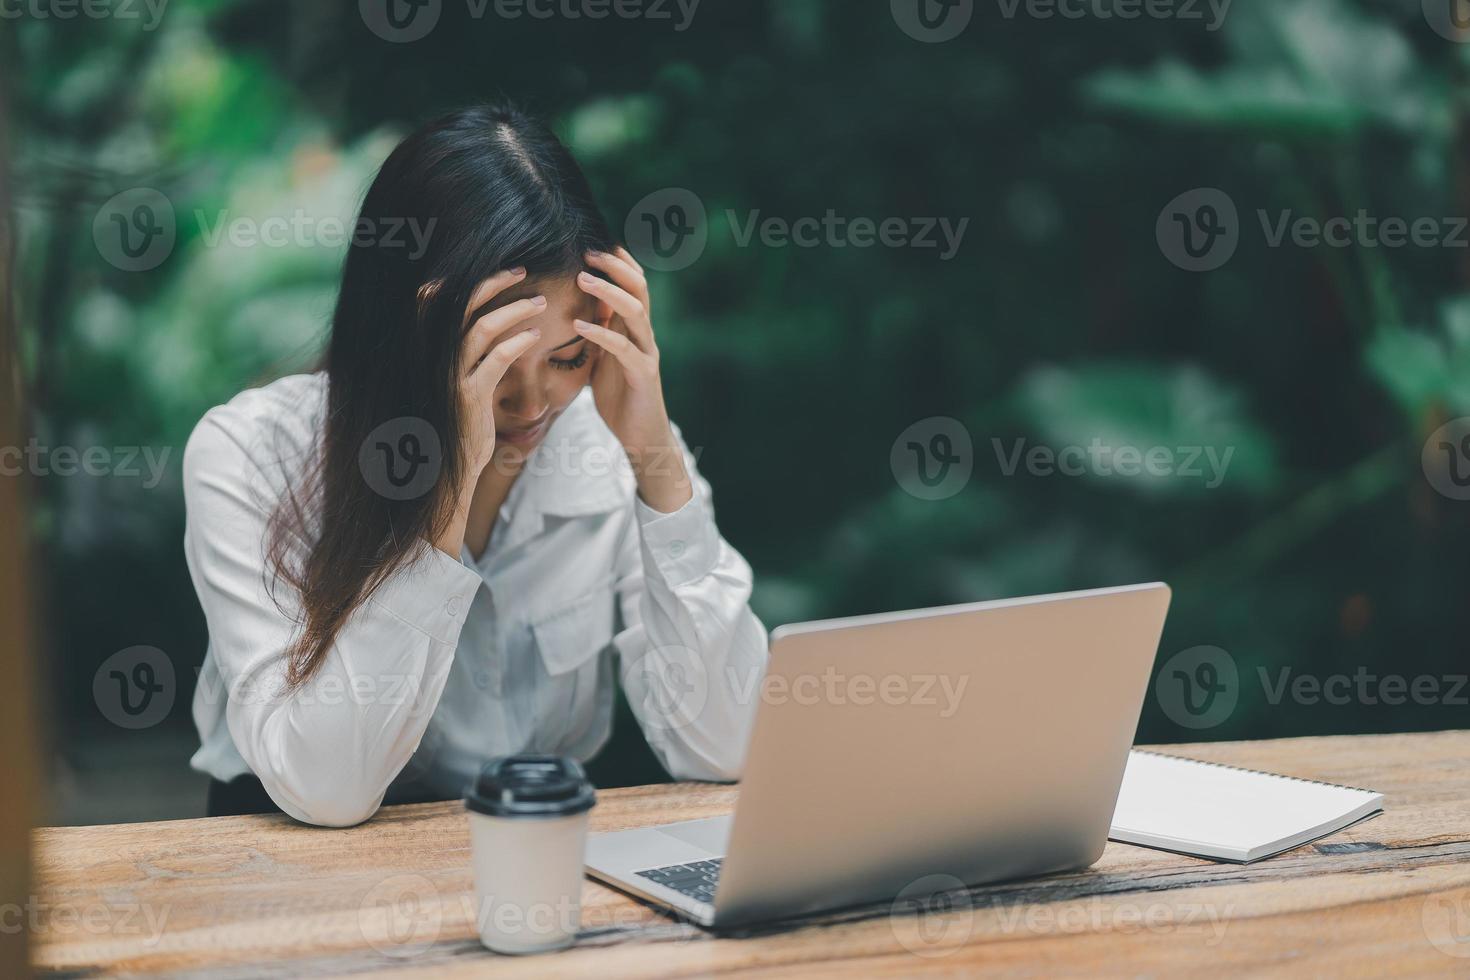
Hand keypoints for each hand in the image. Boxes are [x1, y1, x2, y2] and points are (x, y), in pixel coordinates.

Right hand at [434, 267, 543, 555]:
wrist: (449, 471)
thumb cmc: (462, 428)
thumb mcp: (464, 388)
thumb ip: (473, 358)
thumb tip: (493, 332)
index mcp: (435, 351)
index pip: (448, 302)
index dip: (473, 281)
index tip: (502, 270)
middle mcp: (436, 358)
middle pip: (462, 305)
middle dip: (493, 283)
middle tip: (522, 271)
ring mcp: (450, 376)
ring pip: (480, 327)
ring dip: (513, 309)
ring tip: (539, 302)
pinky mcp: (468, 396)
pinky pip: (493, 360)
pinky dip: (515, 343)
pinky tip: (534, 336)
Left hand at [574, 247, 691, 513]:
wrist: (643, 438)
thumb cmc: (620, 398)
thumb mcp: (603, 359)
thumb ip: (597, 334)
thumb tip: (575, 310)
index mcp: (634, 329)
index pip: (633, 284)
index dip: (617, 261)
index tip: (592, 242)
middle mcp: (644, 336)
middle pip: (639, 288)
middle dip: (615, 266)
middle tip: (587, 251)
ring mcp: (646, 354)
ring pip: (635, 312)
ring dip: (608, 293)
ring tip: (583, 279)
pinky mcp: (642, 376)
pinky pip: (623, 349)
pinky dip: (602, 334)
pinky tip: (581, 326)